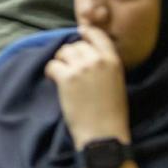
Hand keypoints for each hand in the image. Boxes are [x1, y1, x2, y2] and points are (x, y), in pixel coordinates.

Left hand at [44, 27, 129, 146]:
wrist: (103, 135)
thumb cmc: (112, 114)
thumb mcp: (116, 83)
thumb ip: (105, 65)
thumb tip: (88, 54)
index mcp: (113, 61)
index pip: (98, 35)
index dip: (86, 33)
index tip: (80, 34)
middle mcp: (98, 60)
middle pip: (77, 45)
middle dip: (71, 55)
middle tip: (69, 69)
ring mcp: (82, 68)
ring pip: (63, 52)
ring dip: (60, 62)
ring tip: (62, 76)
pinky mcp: (67, 78)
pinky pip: (52, 65)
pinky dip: (50, 72)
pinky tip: (54, 81)